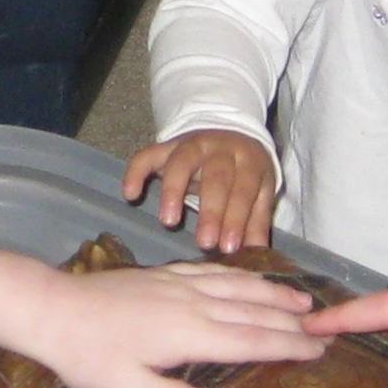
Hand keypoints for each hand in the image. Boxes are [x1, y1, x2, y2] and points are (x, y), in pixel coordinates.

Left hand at [31, 262, 326, 387]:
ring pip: (237, 285)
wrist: (51, 308)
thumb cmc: (86, 355)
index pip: (252, 340)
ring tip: (302, 301)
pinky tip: (247, 278)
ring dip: (272, 293)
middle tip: (328, 328)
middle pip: (253, 310)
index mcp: (188, 333)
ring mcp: (176, 283)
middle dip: (292, 321)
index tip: (321, 350)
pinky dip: (239, 274)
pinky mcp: (161, 274)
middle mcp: (191, 303)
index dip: (289, 346)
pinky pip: (212, 270)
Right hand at [122, 130, 275, 253]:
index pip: (244, 189)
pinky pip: (147, 155)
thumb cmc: (243, 172)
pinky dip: (136, 172)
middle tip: (204, 243)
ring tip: (168, 222)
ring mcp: (191, 144)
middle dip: (210, 212)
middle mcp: (220, 149)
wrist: (228, 132)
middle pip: (216, 178)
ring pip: (182, 162)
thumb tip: (257, 255)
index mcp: (248, 160)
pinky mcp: (166, 145)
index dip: (236, 218)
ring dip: (173, 191)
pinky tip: (129, 194)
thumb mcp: (258, 192)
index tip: (228, 248)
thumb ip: (255, 221)